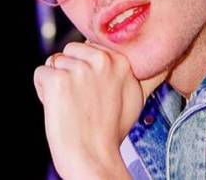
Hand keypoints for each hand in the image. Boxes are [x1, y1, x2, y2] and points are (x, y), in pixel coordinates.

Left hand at [33, 41, 166, 179]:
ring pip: (55, 61)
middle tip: (81, 99)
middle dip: (70, 70)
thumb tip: (164, 61)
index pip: (90, 47)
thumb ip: (138, 74)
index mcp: (121, 61)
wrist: (93, 158)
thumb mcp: (135, 97)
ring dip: (56, 81)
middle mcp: (102, 61)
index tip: (93, 92)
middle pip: (71, 50)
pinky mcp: (58, 81)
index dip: (86, 70)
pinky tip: (58, 107)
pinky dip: (43, 91)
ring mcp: (79, 69)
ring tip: (71, 104)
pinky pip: (40, 73)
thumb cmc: (111, 132)